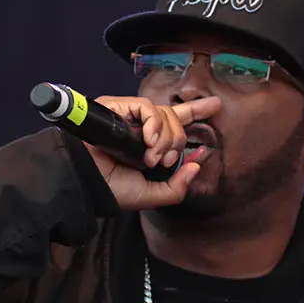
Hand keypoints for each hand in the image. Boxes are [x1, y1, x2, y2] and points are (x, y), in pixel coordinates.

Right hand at [85, 95, 221, 210]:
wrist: (88, 184)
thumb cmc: (113, 191)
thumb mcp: (153, 196)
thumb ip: (177, 187)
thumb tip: (196, 165)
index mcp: (150, 145)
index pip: (176, 122)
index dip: (196, 112)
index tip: (215, 107)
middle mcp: (141, 128)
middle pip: (176, 118)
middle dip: (178, 141)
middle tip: (166, 160)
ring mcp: (129, 116)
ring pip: (165, 113)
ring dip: (165, 139)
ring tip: (151, 157)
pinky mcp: (117, 107)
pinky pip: (147, 106)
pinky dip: (154, 124)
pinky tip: (148, 140)